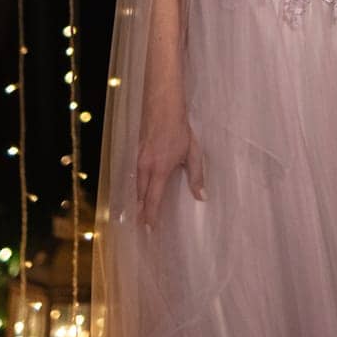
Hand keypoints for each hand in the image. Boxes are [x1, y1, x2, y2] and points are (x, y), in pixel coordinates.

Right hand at [136, 113, 204, 227]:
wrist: (162, 106)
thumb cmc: (179, 129)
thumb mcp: (193, 153)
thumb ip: (196, 176)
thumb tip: (202, 197)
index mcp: (159, 169)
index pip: (153, 199)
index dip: (151, 216)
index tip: (150, 229)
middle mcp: (145, 167)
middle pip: (140, 196)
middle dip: (141, 212)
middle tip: (142, 227)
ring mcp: (139, 159)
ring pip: (136, 186)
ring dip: (137, 200)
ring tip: (139, 214)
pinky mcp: (137, 153)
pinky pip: (135, 176)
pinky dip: (137, 187)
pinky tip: (140, 191)